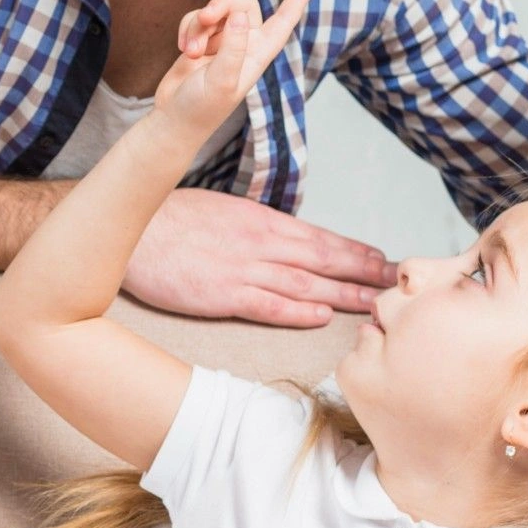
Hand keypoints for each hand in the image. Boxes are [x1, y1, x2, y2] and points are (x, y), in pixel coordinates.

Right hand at [124, 186, 397, 326]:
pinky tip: (323, 315)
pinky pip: (268, 304)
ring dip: (345, 292)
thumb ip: (254, 228)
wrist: (129, 228)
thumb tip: (283, 241)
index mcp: (261, 220)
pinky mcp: (222, 294)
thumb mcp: (221, 211)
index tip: (383, 259)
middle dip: (365, 271)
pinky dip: (298, 310)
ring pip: (306, 282)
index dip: (355, 250)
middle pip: (324, 258)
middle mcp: (260, 242)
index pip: (320, 237)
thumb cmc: (170, 219)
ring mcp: (243, 269)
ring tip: (376, 303)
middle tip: (399, 283)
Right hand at [153, 0, 316, 140]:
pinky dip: (188, 30)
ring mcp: (222, 42)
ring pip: (215, 11)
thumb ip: (233, 48)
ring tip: (191, 52)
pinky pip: (197, 19)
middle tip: (206, 17)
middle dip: (222, 5)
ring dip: (198, 26)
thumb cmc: (201, 108)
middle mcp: (244, 45)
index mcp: (258, 55)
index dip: (296, 1)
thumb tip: (240, 16)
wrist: (173, 119)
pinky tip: (183, 50)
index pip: (283, 23)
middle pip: (242, 4)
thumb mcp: (221, 80)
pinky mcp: (201, 40)